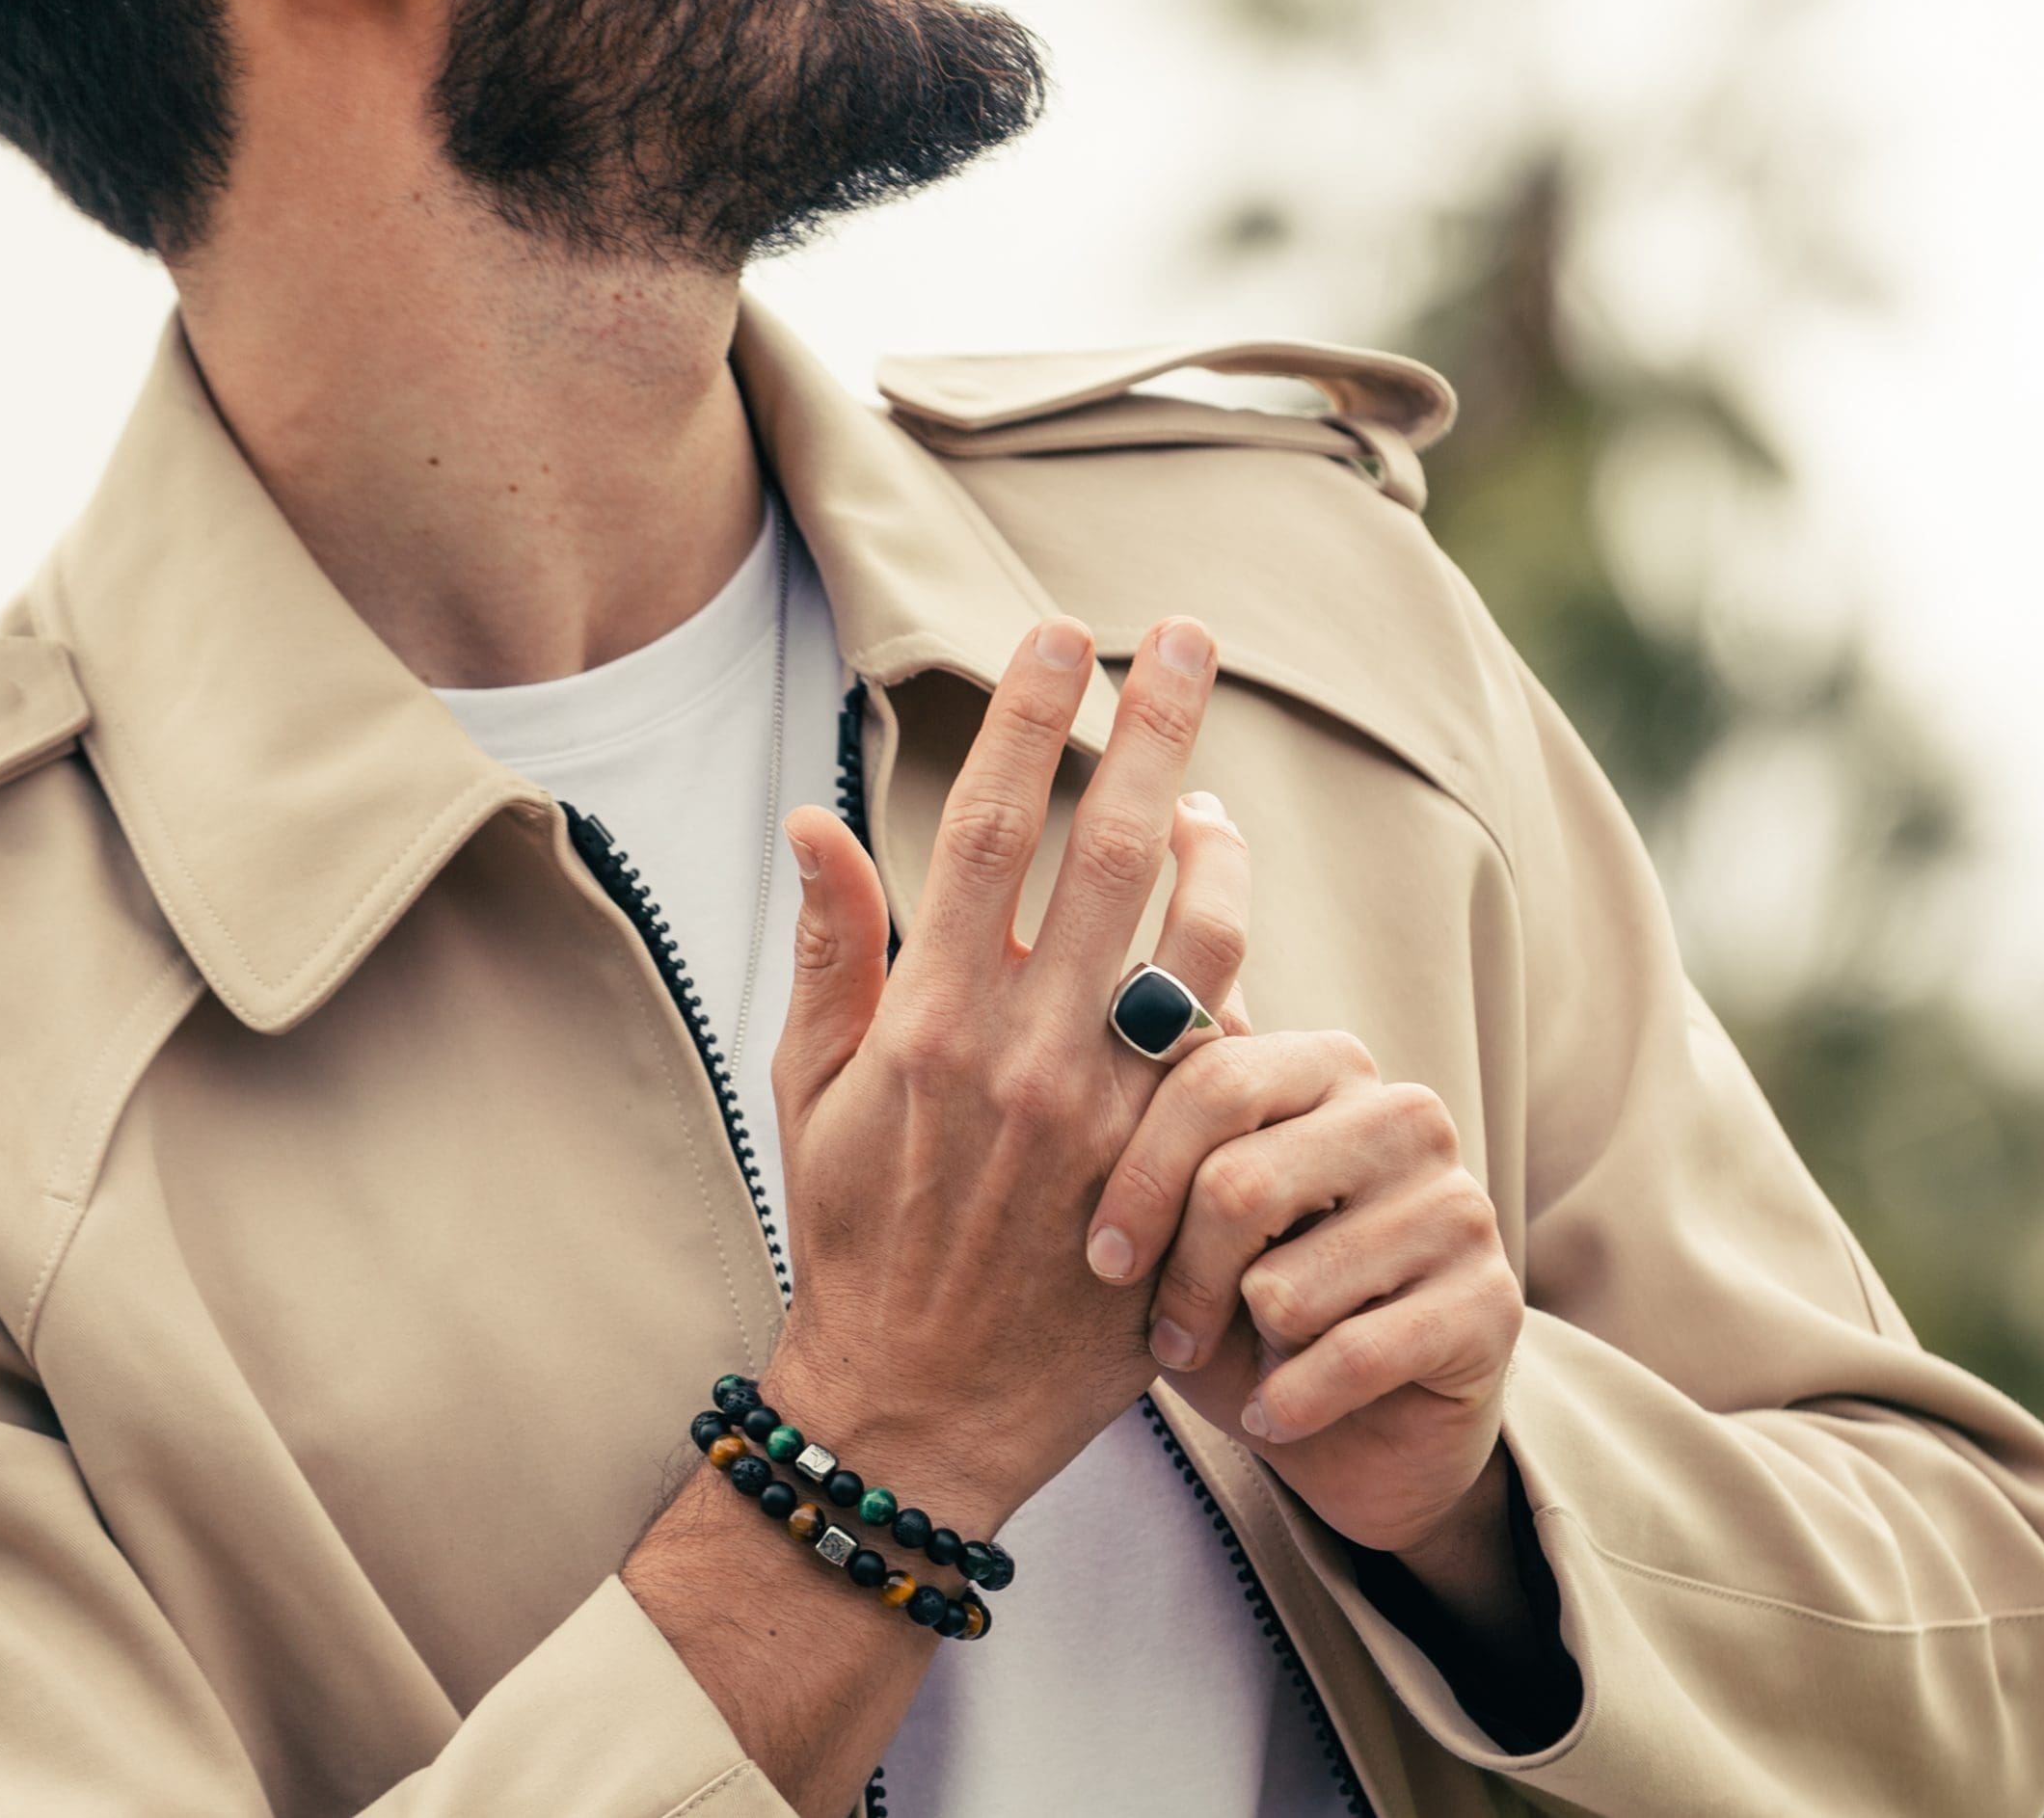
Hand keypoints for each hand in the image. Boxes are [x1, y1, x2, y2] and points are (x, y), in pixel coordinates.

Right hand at [763, 613, 1251, 1526]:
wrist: (920, 1407)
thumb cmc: (853, 1238)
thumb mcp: (810, 1096)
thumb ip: (829, 952)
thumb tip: (815, 816)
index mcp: (931, 1023)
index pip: (991, 830)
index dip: (1031, 720)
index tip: (1060, 636)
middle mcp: (1031, 1056)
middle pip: (1114, 854)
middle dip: (1157, 730)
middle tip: (1190, 636)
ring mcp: (1115, 1118)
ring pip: (1199, 942)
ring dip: (1219, 845)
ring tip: (1214, 792)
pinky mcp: (1175, 1173)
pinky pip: (1229, 1047)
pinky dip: (1234, 973)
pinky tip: (1225, 925)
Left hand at [1083, 1013, 1523, 1563]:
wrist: (1360, 1433)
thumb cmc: (1248, 1307)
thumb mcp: (1182, 1223)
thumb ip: (1151, 1130)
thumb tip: (1083, 1004)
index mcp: (1327, 1066)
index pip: (1214, 1081)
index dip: (1139, 1179)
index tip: (1101, 1258)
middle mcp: (1404, 1116)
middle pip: (1241, 1184)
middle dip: (1182, 1280)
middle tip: (1168, 1339)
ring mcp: (1458, 1205)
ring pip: (1287, 1286)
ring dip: (1247, 1348)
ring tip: (1256, 1359)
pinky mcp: (1493, 1303)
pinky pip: (1352, 1355)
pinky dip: (1292, 1403)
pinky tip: (1278, 1414)